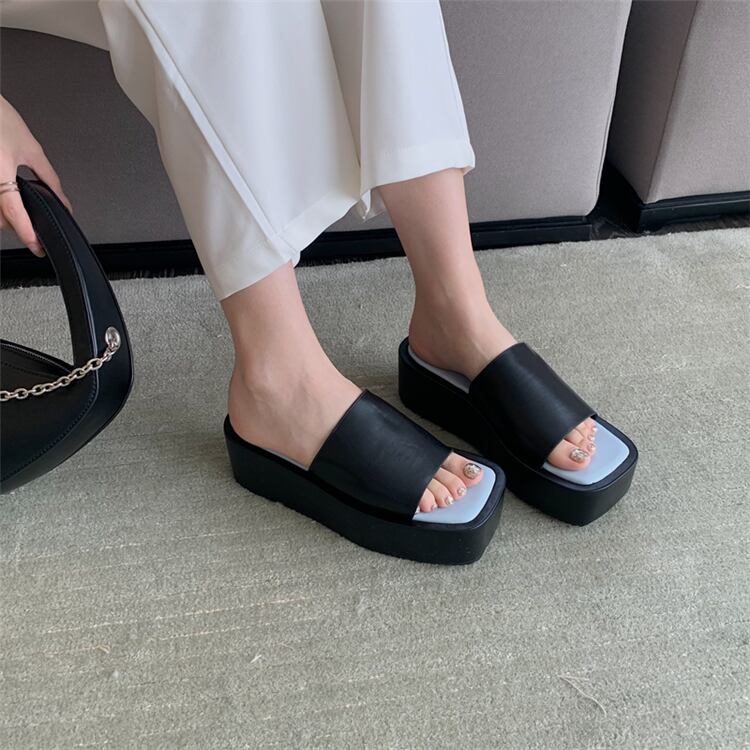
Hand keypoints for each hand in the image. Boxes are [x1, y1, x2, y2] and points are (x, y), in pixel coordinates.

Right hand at [0, 95, 71, 256]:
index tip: (36, 246)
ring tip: (19, 211)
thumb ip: (49, 179)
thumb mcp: (31, 149)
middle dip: (18, 225)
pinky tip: (6, 197)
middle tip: (33, 228)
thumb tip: (63, 201)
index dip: (26, 232)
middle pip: (0, 217)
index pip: (13, 210)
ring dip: (5, 216)